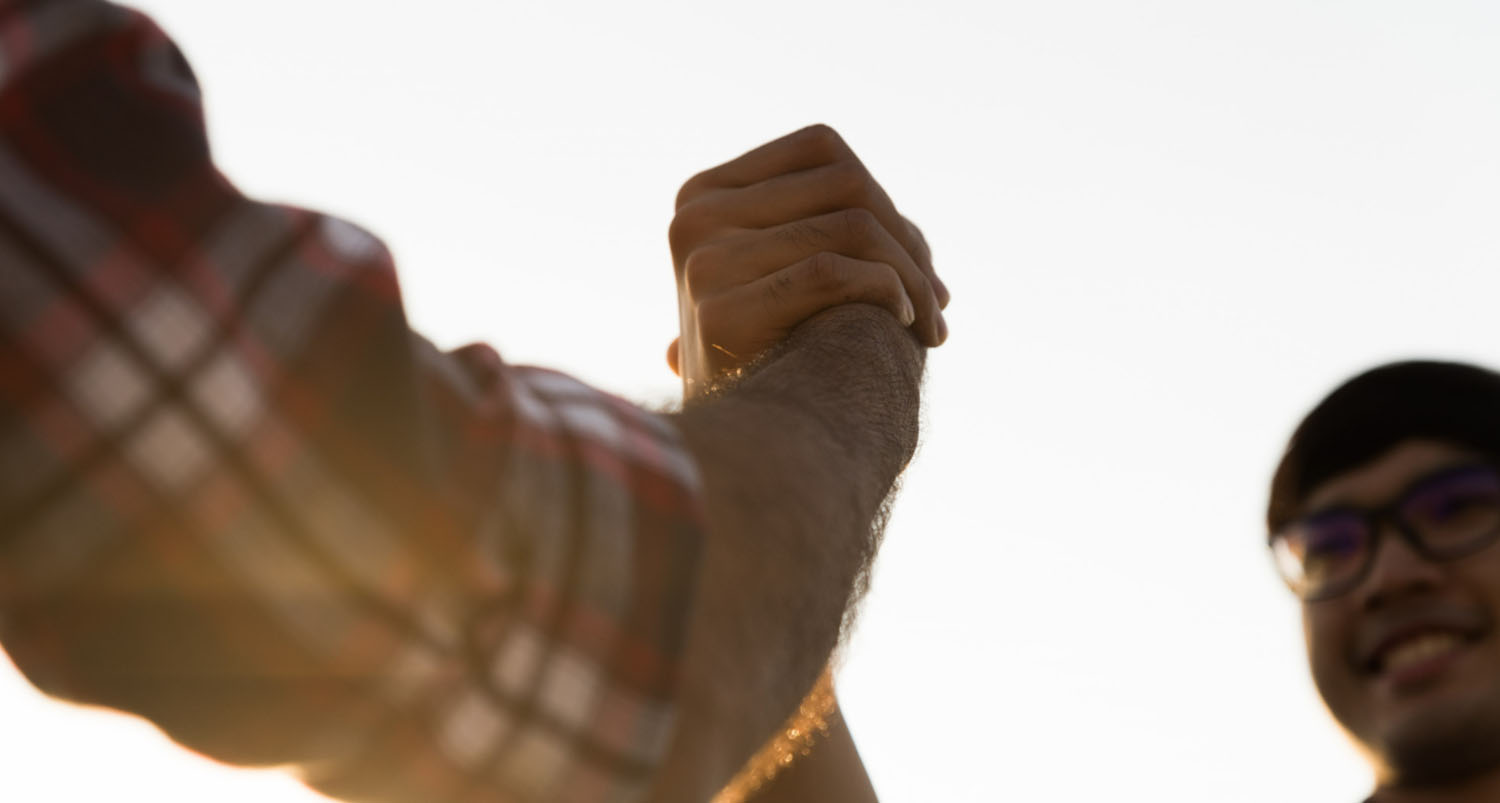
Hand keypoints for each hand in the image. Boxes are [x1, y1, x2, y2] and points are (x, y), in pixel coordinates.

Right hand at [666, 124, 949, 395]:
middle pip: (846, 184)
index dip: (883, 196)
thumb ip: (830, 237)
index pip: (822, 149)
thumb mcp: (784, 282)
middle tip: (936, 298)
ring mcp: (704, 264)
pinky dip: (887, 293)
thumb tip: (915, 238)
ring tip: (930, 321)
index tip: (916, 260)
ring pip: (852, 227)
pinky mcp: (722, 311)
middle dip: (907, 239)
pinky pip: (834, 272)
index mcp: (703, 196)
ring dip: (911, 275)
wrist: (739, 448)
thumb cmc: (776, 364)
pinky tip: (905, 326)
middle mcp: (695, 220)